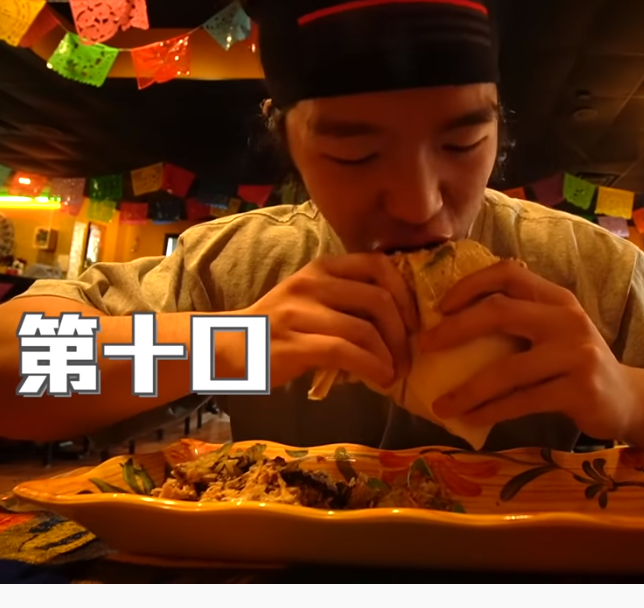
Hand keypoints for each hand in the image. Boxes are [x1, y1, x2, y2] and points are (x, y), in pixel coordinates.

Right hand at [240, 254, 418, 389]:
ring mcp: (300, 313)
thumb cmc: (282, 327)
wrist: (229, 346)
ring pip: (364, 329)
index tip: (413, 322)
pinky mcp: (292, 344)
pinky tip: (379, 379)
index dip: (406, 293)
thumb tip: (402, 325)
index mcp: (323, 268)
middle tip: (409, 356)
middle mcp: (312, 283)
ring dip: (389, 356)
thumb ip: (350, 302)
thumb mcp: (314, 300)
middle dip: (403, 332)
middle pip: (379, 299)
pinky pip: (345, 353)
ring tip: (394, 373)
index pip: (379, 265)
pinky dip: (371, 367)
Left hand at [418, 260, 632, 440]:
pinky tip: (470, 419)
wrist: (627, 398)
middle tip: (425, 347)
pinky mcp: (578, 390)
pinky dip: (490, 412)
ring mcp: (575, 354)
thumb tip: (453, 320)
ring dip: (467, 389)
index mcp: (557, 298)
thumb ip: (521, 318)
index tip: (441, 307)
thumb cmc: (576, 364)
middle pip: (501, 312)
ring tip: (440, 405)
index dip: (470, 285)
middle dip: (456, 329)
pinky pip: (522, 401)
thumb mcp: (555, 330)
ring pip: (507, 369)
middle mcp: (567, 319)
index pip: (509, 274)